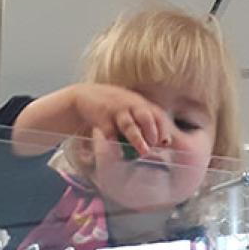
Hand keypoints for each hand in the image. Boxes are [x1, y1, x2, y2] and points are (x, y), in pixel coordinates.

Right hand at [11, 83, 172, 158]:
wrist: (83, 97)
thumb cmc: (110, 107)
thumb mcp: (128, 108)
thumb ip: (142, 121)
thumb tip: (159, 141)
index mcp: (139, 102)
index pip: (156, 114)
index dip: (163, 128)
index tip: (165, 142)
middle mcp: (130, 104)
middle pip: (146, 117)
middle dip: (152, 132)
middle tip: (155, 146)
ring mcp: (115, 110)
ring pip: (129, 124)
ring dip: (138, 139)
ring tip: (143, 152)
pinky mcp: (101, 117)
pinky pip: (110, 132)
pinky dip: (115, 142)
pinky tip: (119, 152)